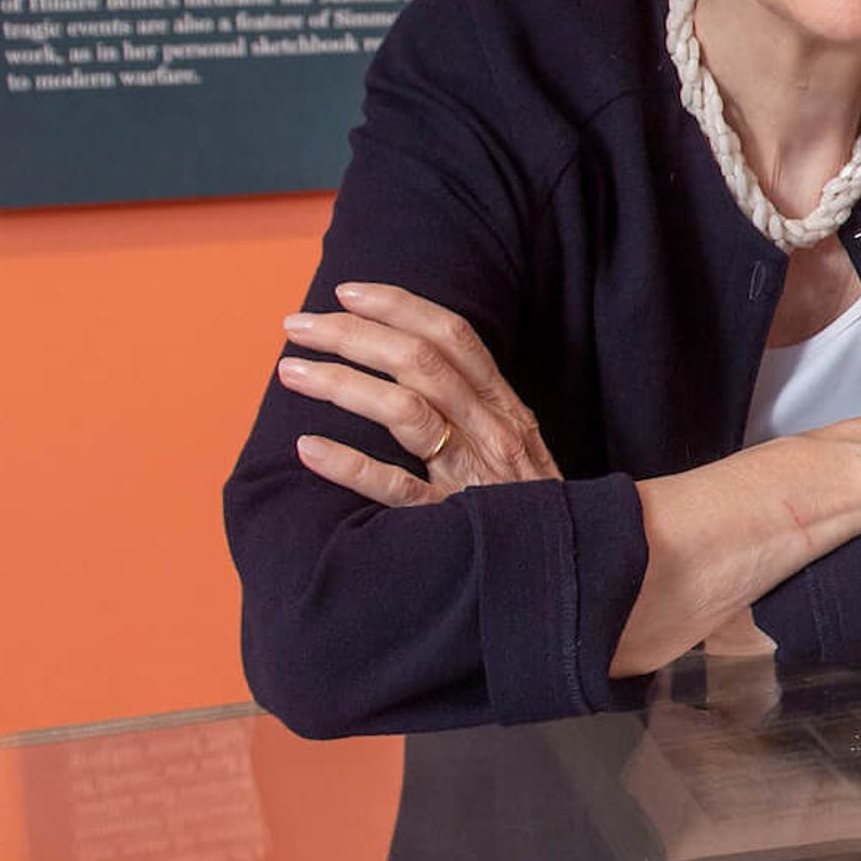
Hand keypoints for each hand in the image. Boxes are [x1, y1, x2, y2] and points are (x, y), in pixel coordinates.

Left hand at [280, 280, 564, 507]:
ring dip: (340, 383)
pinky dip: (349, 465)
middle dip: (351, 333)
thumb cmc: (528, 509)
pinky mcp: (453, 523)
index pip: (454, 337)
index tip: (347, 292)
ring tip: (291, 370)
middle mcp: (492, 431)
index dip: (399, 306)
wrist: (568, 568)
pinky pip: (397, 487)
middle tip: (297, 324)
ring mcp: (473, 476)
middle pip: (419, 361)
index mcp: (504, 408)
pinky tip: (308, 448)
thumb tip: (409, 368)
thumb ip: (475, 408)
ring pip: (405, 410)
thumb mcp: (515, 446)